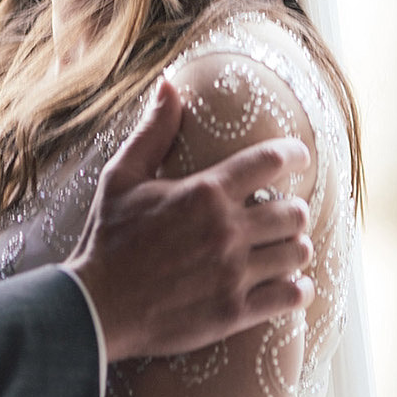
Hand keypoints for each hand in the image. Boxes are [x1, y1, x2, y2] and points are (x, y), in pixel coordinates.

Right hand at [65, 79, 313, 362]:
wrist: (96, 308)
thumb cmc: (108, 238)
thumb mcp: (124, 176)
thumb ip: (153, 130)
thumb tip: (169, 84)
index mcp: (205, 191)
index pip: (270, 161)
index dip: (294, 153)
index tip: (300, 155)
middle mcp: (226, 230)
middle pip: (293, 211)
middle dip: (294, 207)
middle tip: (285, 210)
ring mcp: (233, 273)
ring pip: (297, 252)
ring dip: (297, 246)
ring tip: (288, 245)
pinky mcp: (234, 312)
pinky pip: (290, 296)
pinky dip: (298, 288)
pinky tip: (292, 284)